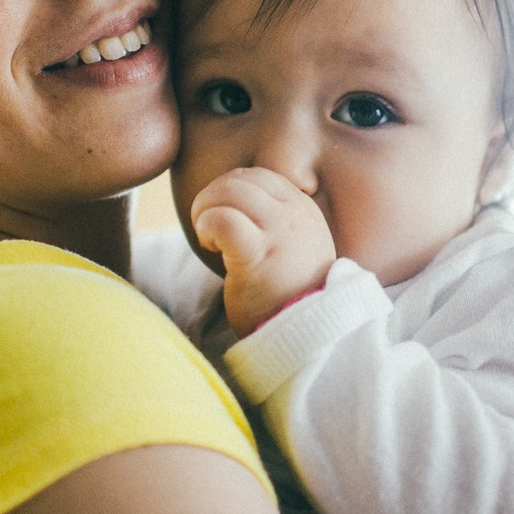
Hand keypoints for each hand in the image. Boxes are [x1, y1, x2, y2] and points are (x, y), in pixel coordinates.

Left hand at [191, 167, 336, 336]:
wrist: (307, 337)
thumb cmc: (289, 296)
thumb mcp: (294, 248)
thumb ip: (276, 223)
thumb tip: (235, 200)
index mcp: (303, 210)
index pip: (259, 176)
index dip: (231, 189)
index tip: (224, 218)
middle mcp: (294, 215)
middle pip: (241, 179)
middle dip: (213, 197)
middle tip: (207, 228)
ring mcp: (279, 233)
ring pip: (230, 191)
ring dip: (206, 209)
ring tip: (208, 239)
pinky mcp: (258, 256)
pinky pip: (224, 220)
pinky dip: (207, 226)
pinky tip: (210, 247)